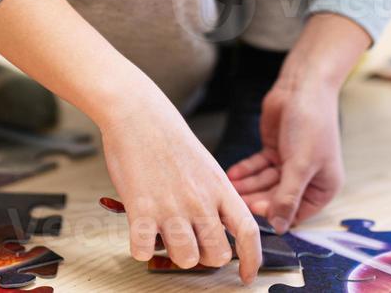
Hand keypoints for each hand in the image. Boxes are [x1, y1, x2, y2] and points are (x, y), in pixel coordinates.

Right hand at [99, 90, 261, 282]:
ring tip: (164, 234)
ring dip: (174, 253)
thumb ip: (216, 197)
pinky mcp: (140, 210)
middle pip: (217, 254)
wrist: (138, 115)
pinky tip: (140, 231)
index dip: (252, 259)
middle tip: (192, 244)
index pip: (248, 232)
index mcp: (220, 188)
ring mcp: (171, 207)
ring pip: (185, 258)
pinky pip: (143, 251)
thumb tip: (221, 226)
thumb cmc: (169, 138)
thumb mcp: (206, 166)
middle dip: (206, 257)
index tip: (247, 275)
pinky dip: (140, 248)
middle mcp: (200, 201)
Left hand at [226, 77, 343, 232]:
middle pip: (277, 198)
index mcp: (324, 186)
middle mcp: (308, 178)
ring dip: (247, 186)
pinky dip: (246, 171)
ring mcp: (290, 164)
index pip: (297, 212)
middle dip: (256, 199)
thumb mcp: (301, 164)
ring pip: (265, 183)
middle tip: (233, 202)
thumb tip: (280, 228)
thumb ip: (288, 197)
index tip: (253, 211)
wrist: (303, 86)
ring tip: (227, 189)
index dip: (275, 213)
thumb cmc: (311, 123)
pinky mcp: (275, 150)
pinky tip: (231, 174)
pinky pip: (258, 167)